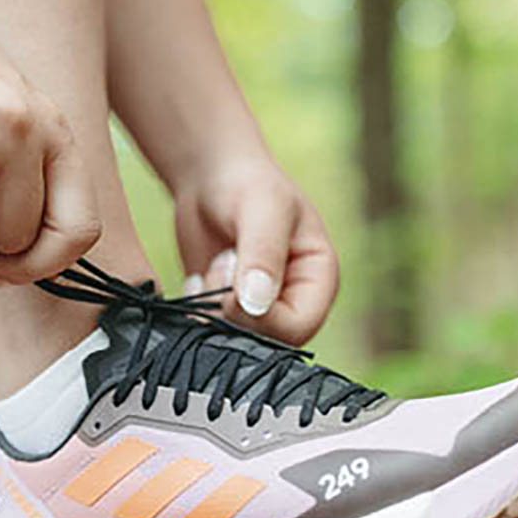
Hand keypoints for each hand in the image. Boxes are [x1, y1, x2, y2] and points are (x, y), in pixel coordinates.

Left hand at [172, 153, 338, 344]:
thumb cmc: (247, 183)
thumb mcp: (262, 209)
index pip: (299, 327)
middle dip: (234, 310)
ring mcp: (259, 307)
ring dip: (214, 307)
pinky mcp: (227, 309)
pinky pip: (210, 330)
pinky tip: (199, 276)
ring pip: (235, 338)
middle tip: (222, 265)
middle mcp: (293, 299)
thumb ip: (261, 255)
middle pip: (267, 340)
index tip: (232, 290)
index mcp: (319, 278)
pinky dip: (198, 307)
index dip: (263, 320)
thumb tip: (255, 305)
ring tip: (217, 263)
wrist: (210, 177)